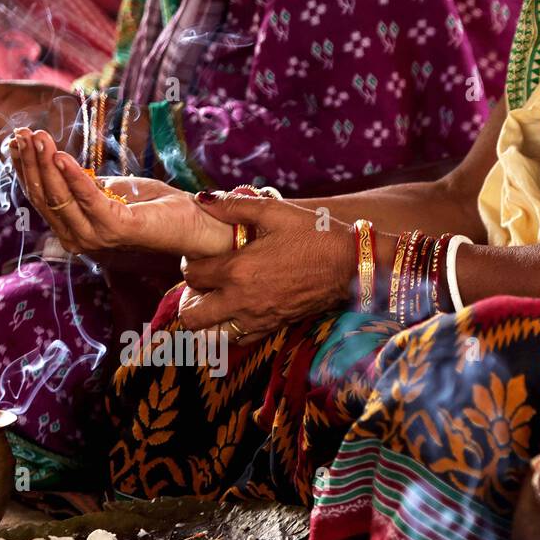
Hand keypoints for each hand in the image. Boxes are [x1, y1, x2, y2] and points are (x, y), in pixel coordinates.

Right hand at [8, 127, 232, 256]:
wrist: (194, 222)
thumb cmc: (154, 205)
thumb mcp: (112, 188)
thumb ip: (85, 182)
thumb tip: (57, 161)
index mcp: (74, 228)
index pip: (40, 196)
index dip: (26, 167)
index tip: (15, 138)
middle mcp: (79, 238)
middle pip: (44, 197)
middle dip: (30, 162)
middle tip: (21, 132)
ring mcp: (96, 237)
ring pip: (59, 198)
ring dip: (46, 165)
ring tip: (37, 136)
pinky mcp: (116, 228)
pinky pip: (87, 198)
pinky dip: (72, 176)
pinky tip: (60, 155)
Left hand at [177, 190, 358, 339]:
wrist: (350, 266)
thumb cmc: (314, 235)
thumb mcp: (274, 212)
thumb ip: (234, 206)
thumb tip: (202, 199)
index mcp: (238, 270)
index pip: (191, 275)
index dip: (189, 264)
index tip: (200, 256)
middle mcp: (241, 300)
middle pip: (191, 316)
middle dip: (189, 299)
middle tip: (202, 283)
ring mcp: (256, 319)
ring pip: (211, 335)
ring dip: (206, 319)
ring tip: (215, 300)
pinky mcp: (271, 328)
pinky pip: (237, 341)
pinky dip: (229, 330)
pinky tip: (236, 311)